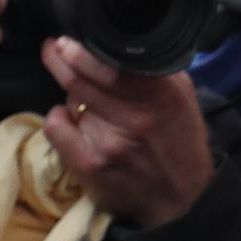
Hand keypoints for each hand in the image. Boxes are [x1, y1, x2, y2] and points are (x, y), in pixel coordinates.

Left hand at [39, 36, 213, 228]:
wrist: (182, 198)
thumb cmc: (180, 142)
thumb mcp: (184, 99)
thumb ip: (155, 72)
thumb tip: (116, 46)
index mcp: (163, 97)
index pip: (111, 64)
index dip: (83, 51)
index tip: (68, 42)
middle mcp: (137, 118)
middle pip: (82, 79)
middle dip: (62, 61)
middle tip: (56, 50)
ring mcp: (111, 143)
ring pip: (70, 101)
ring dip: (73, 96)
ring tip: (88, 103)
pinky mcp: (91, 165)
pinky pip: (56, 127)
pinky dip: (57, 119)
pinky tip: (70, 121)